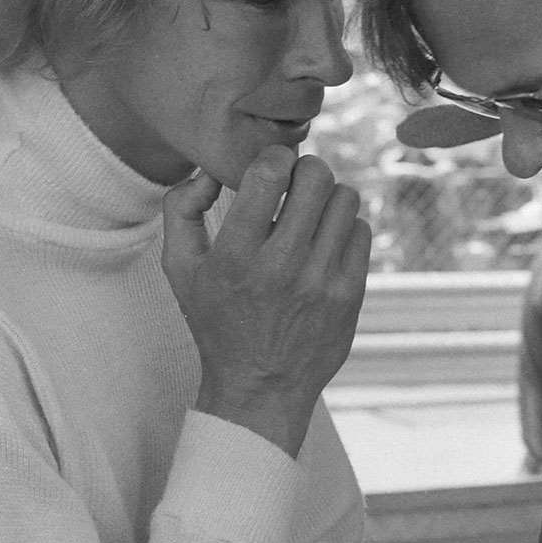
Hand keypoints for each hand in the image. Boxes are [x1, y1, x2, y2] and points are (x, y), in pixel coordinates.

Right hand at [164, 147, 371, 456]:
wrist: (261, 386)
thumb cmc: (217, 320)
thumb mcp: (179, 269)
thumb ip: (181, 209)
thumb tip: (211, 171)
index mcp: (235, 256)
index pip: (270, 173)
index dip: (275, 157)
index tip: (272, 168)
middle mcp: (281, 266)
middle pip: (316, 177)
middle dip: (305, 170)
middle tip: (295, 185)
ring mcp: (321, 282)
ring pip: (345, 198)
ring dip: (328, 197)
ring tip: (311, 214)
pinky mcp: (350, 295)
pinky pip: (361, 230)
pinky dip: (344, 227)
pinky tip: (325, 243)